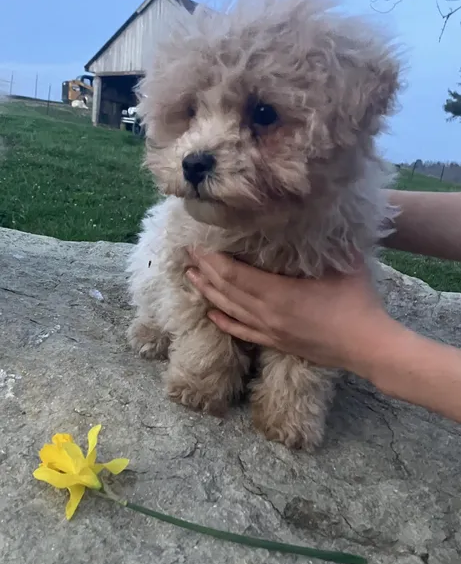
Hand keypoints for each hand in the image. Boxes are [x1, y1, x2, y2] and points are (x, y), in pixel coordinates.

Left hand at [185, 248, 393, 374]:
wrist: (367, 346)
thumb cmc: (358, 303)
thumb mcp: (344, 265)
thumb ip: (325, 243)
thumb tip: (316, 217)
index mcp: (278, 293)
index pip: (233, 275)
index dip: (212, 260)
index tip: (197, 245)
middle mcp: (267, 313)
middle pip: (225, 290)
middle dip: (205, 272)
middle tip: (188, 255)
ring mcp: (269, 331)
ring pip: (229, 310)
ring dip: (208, 293)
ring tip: (191, 278)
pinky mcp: (276, 343)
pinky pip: (242, 332)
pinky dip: (224, 321)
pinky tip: (212, 314)